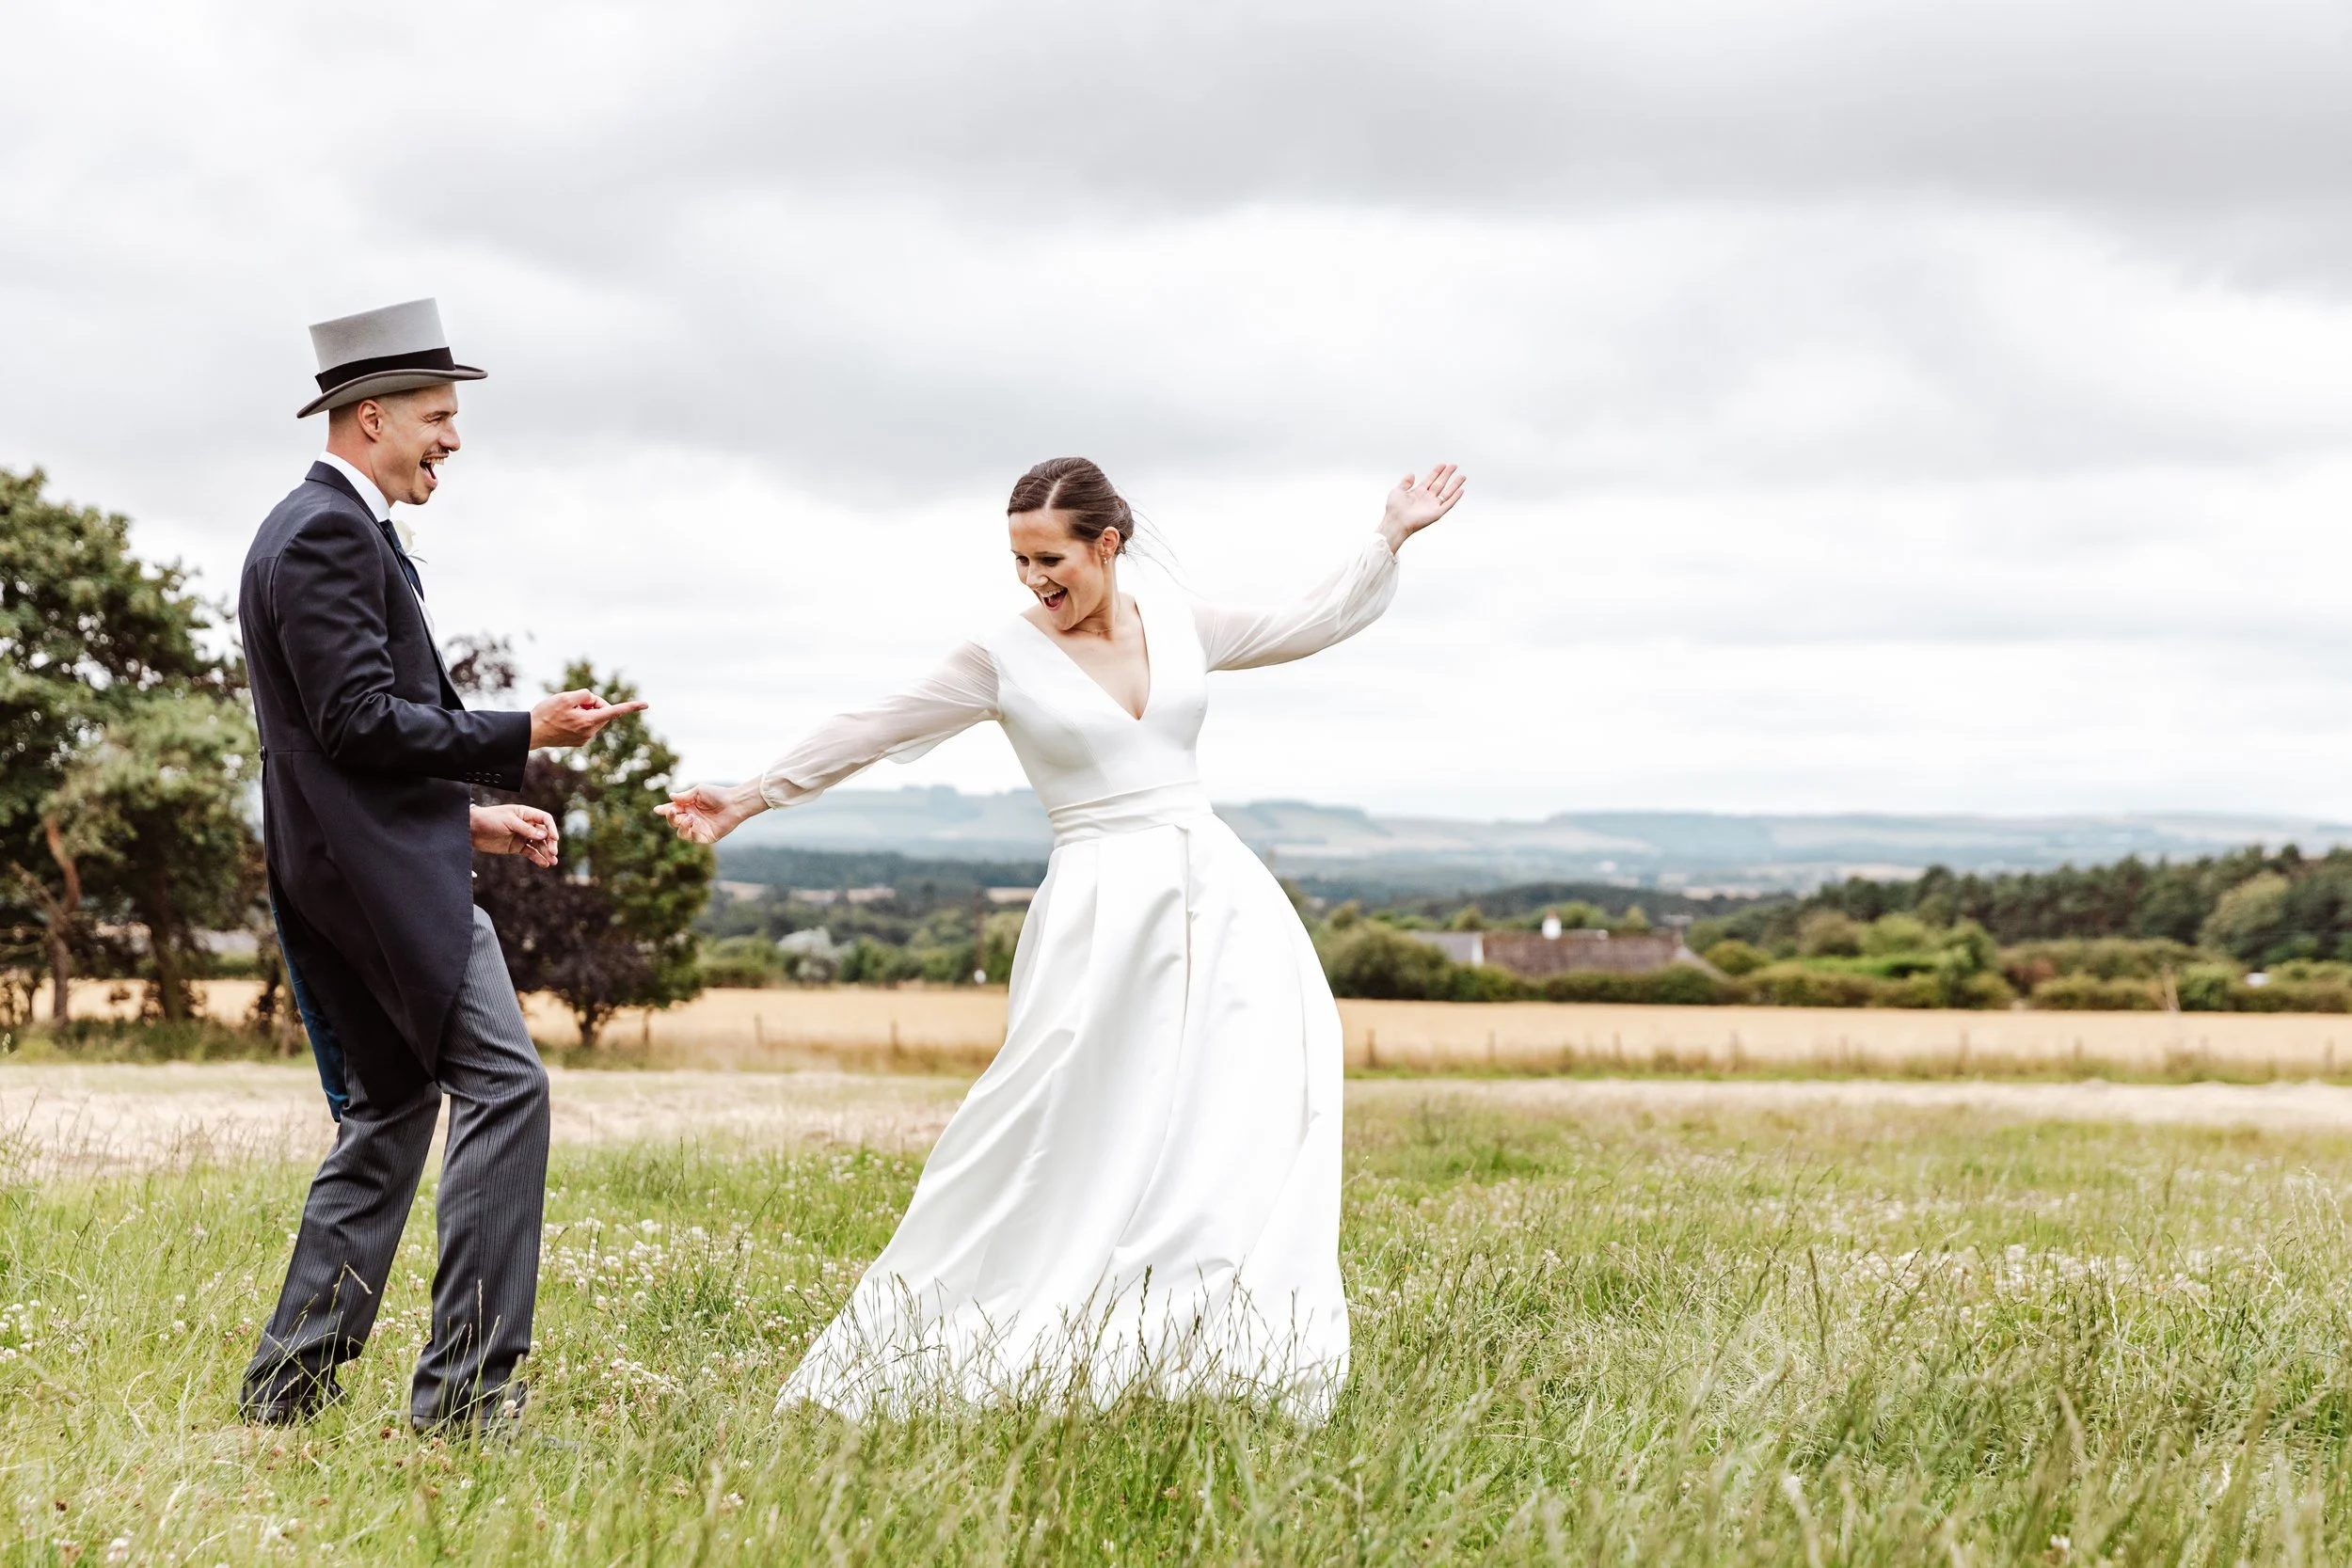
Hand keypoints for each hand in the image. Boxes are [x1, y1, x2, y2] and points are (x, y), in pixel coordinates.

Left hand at [470, 803, 559, 866]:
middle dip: (550, 843)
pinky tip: (544, 864)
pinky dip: (537, 858)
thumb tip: (544, 835)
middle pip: (545, 834)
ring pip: (539, 845)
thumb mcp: (508, 822)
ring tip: (553, 862)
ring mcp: (522, 836)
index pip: (545, 819)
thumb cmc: (489, 819)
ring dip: (546, 853)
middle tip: (553, 852)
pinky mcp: (516, 847)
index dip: (552, 828)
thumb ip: (526, 829)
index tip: (554, 838)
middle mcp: (526, 825)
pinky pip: (530, 853)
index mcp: (525, 814)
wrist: (471, 829)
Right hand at [529, 689, 647, 748]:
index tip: (646, 704)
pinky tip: (563, 720)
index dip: (631, 707)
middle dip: (592, 703)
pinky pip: (585, 725)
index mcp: (589, 721)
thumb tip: (592, 700)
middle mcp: (590, 732)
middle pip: (601, 711)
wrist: (531, 733)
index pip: (614, 711)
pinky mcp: (578, 741)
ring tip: (564, 713)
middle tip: (573, 702)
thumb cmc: (546, 714)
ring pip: (593, 718)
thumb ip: (584, 695)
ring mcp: (584, 738)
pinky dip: (578, 719)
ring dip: (584, 711)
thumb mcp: (565, 697)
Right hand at [655, 782, 764, 844]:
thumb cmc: (718, 794)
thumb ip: (685, 796)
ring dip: (681, 826)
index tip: (657, 809)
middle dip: (671, 817)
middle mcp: (691, 819)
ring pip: (681, 833)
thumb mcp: (699, 791)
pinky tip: (694, 823)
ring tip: (690, 817)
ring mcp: (698, 829)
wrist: (734, 802)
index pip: (672, 811)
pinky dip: (692, 832)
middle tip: (673, 810)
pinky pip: (694, 838)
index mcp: (688, 808)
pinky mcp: (707, 837)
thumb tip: (670, 796)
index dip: (664, 810)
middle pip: (674, 823)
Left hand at [1378, 463, 1467, 552]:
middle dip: (1447, 474)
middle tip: (1454, 465)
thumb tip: (1412, 473)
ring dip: (1455, 484)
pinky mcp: (1437, 513)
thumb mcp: (1397, 491)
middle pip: (1440, 483)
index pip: (1430, 479)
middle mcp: (1427, 498)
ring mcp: (1433, 505)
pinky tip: (1461, 490)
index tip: (1443, 464)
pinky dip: (1455, 497)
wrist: (1396, 521)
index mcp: (1418, 492)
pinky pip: (1449, 504)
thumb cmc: (1394, 509)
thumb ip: (1405, 482)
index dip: (1437, 471)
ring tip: (1463, 476)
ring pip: (1447, 492)